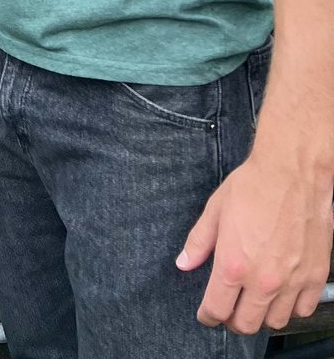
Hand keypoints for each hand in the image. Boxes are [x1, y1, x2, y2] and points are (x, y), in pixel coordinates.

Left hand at [176, 152, 331, 333]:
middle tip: (228, 309)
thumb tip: (183, 264)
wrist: (292, 174)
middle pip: (246, 324)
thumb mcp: (214, 211)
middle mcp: (264, 281)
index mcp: (233, 265)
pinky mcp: (316, 277)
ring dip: (262, 315)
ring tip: (254, 301)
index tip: (206, 315)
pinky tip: (282, 294)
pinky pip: (304, 310)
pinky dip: (292, 308)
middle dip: (232, 321)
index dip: (207, 316)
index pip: (217, 309)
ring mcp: (293, 282)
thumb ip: (198, 242)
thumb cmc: (251, 188)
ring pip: (276, 322)